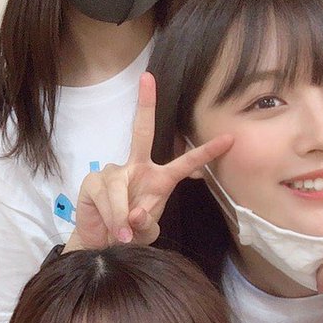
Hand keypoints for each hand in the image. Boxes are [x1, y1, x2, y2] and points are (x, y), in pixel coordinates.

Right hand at [71, 73, 231, 248]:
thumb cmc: (129, 234)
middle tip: (147, 78)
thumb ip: (146, 223)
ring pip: (120, 188)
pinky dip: (111, 216)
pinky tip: (112, 228)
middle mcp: (136, 168)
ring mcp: (113, 172)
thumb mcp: (145, 232)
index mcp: (158, 178)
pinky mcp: (93, 182)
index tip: (229, 138)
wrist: (101, 244)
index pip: (185, 162)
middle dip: (145, 105)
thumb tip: (134, 214)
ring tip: (123, 234)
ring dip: (122, 215)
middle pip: (141, 132)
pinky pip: (106, 196)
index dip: (206, 152)